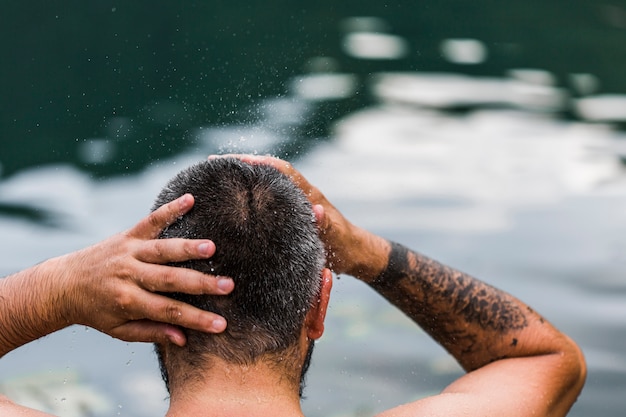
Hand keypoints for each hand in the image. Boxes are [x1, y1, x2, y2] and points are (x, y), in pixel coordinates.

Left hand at [54, 193, 232, 345]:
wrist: (63, 285)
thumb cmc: (96, 311)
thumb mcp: (120, 329)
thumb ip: (152, 332)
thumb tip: (184, 340)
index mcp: (128, 301)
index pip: (169, 312)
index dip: (197, 319)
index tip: (222, 324)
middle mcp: (128, 275)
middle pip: (170, 280)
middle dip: (201, 284)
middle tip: (229, 286)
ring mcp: (128, 252)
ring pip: (162, 250)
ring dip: (188, 248)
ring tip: (212, 248)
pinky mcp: (127, 235)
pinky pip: (151, 221)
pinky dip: (170, 209)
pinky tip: (190, 199)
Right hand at [209, 154, 388, 279]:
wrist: (357, 255)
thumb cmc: (346, 247)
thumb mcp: (335, 238)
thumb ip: (326, 225)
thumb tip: (316, 212)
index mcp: (309, 196)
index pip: (282, 171)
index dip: (259, 163)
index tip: (234, 161)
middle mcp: (301, 195)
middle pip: (270, 172)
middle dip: (245, 166)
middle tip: (215, 166)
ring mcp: (297, 204)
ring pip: (269, 185)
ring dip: (247, 179)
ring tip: (219, 180)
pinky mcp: (294, 217)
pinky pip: (271, 200)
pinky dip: (254, 196)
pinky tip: (236, 203)